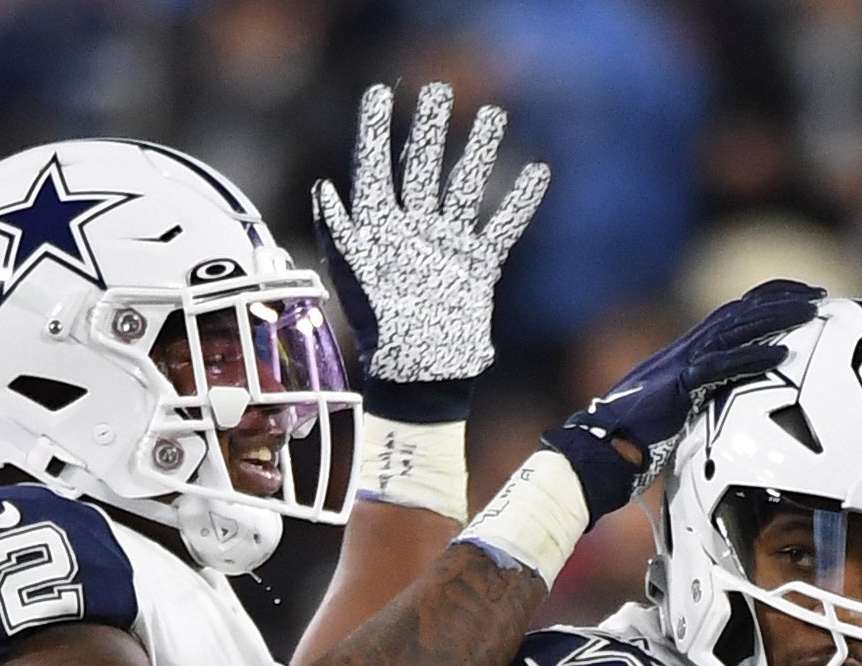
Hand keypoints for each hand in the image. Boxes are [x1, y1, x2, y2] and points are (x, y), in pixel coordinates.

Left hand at [314, 81, 549, 419]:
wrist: (421, 378)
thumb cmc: (381, 332)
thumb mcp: (353, 278)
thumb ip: (338, 230)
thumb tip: (324, 186)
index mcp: (379, 229)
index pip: (375, 167)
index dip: (375, 130)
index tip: (380, 94)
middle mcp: (414, 231)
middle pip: (423, 167)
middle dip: (430, 128)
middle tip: (439, 91)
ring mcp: (448, 247)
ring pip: (465, 187)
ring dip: (478, 152)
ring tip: (492, 116)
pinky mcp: (479, 267)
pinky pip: (503, 227)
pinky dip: (520, 202)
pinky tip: (537, 173)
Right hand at [539, 278, 824, 518]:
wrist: (600, 446)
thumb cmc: (636, 437)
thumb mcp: (680, 412)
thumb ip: (704, 402)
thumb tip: (729, 411)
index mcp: (688, 352)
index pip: (734, 314)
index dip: (767, 299)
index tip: (801, 295)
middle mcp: (687, 349)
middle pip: (741, 311)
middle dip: (781, 298)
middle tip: (820, 293)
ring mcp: (682, 364)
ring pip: (735, 329)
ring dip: (776, 318)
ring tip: (811, 311)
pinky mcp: (679, 386)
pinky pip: (721, 367)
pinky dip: (753, 359)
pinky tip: (782, 356)